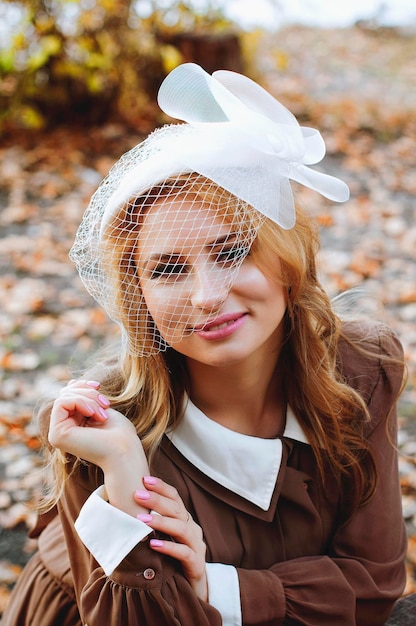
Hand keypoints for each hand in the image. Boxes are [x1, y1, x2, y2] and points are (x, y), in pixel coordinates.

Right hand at [48, 379, 142, 470]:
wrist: (124, 452)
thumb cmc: (119, 433)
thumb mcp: (100, 407)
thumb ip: (85, 397)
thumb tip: (71, 382)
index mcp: (72, 423)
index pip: (68, 394)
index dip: (82, 385)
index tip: (99, 387)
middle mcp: (62, 430)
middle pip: (65, 393)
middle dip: (88, 392)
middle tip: (105, 403)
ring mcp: (57, 434)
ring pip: (63, 396)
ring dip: (88, 398)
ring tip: (103, 412)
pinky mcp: (56, 435)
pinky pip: (61, 403)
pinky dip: (80, 402)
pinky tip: (94, 414)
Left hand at [135, 476, 207, 601]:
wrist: (193, 589)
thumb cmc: (172, 560)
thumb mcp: (164, 538)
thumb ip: (152, 524)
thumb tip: (124, 509)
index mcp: (184, 519)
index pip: (175, 497)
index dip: (161, 487)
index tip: (144, 479)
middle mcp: (192, 528)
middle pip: (176, 509)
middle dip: (157, 500)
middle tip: (138, 494)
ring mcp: (196, 545)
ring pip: (181, 528)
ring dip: (161, 521)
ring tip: (142, 519)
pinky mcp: (196, 564)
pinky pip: (183, 552)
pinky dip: (169, 547)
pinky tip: (154, 544)